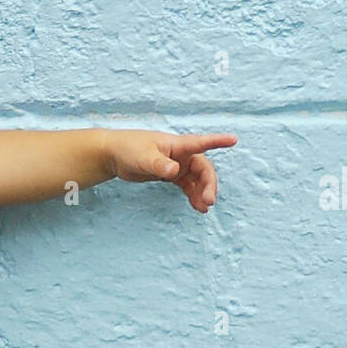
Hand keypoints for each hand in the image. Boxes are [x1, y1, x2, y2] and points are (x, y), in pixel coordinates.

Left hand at [106, 130, 237, 211]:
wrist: (112, 155)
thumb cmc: (128, 149)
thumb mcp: (143, 158)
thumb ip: (159, 165)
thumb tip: (174, 171)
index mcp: (177, 145)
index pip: (201, 142)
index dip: (218, 141)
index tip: (234, 139)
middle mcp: (181, 154)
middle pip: (203, 169)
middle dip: (208, 184)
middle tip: (209, 201)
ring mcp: (177, 164)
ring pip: (197, 179)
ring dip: (202, 192)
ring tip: (204, 208)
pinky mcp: (171, 174)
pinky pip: (188, 185)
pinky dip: (193, 195)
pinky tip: (197, 207)